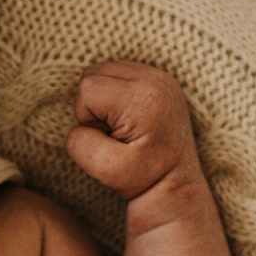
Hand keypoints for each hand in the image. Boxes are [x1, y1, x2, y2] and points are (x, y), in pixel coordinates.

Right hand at [66, 62, 203, 210]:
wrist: (176, 184)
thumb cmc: (143, 179)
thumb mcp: (105, 169)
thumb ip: (80, 143)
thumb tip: (80, 123)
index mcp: (142, 99)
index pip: (87, 89)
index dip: (87, 118)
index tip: (108, 140)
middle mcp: (155, 79)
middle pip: (93, 72)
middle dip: (93, 105)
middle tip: (114, 133)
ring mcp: (161, 76)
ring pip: (104, 71)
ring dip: (103, 99)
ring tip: (122, 126)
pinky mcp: (161, 79)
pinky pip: (120, 74)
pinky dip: (116, 94)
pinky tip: (131, 118)